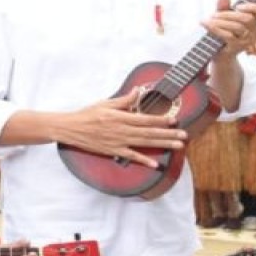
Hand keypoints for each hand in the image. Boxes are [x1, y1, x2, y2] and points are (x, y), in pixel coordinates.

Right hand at [57, 89, 186, 168]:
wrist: (71, 128)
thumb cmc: (87, 114)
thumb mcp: (105, 103)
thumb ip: (124, 100)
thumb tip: (138, 91)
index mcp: (120, 116)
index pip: (145, 118)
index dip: (161, 120)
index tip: (174, 120)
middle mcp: (121, 130)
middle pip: (149, 132)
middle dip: (168, 134)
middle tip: (184, 136)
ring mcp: (118, 142)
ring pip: (144, 143)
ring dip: (162, 145)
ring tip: (177, 146)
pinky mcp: (113, 151)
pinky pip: (131, 156)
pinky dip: (143, 160)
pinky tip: (155, 164)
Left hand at [202, 0, 255, 59]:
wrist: (215, 51)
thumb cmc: (221, 30)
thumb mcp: (222, 16)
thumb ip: (223, 6)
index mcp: (254, 22)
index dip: (254, 7)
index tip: (238, 6)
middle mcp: (254, 32)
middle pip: (247, 18)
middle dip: (228, 14)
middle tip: (213, 15)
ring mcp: (246, 41)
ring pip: (238, 27)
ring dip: (220, 21)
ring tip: (207, 20)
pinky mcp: (236, 48)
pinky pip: (228, 35)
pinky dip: (215, 28)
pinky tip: (206, 24)